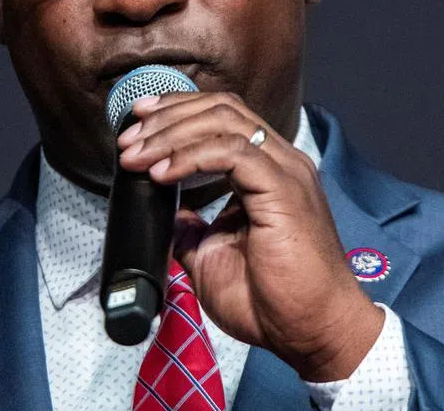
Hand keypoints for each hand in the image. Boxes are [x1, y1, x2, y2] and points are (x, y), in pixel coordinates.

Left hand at [117, 92, 384, 380]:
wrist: (314, 334)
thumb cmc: (276, 303)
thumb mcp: (213, 259)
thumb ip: (193, 231)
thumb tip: (170, 215)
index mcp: (268, 172)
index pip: (223, 117)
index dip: (178, 112)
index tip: (139, 122)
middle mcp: (280, 162)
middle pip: (221, 109)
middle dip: (167, 116)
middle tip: (129, 138)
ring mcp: (285, 172)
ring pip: (224, 121)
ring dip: (171, 134)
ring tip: (137, 156)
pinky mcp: (283, 190)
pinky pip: (232, 153)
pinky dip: (191, 157)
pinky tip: (163, 173)